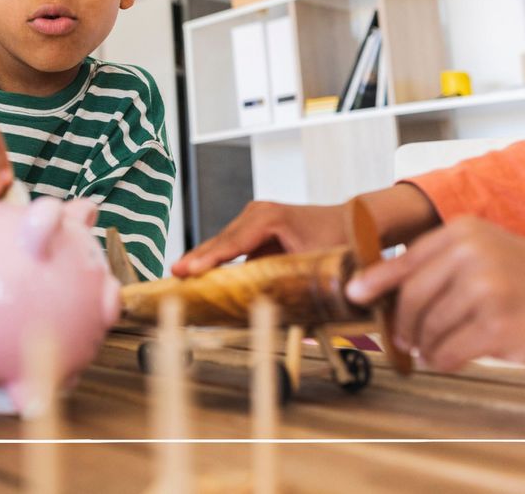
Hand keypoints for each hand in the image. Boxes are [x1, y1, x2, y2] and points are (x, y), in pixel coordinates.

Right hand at [172, 201, 350, 276]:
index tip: (190, 272)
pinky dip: (215, 259)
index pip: (233, 241)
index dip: (211, 258)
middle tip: (175, 275)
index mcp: (270, 217)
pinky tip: (199, 273)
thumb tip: (275, 312)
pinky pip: (230, 246)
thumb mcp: (315, 262)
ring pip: (222, 243)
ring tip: (180, 277)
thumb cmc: (337, 240)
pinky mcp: (253, 228)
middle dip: (197, 259)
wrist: (349, 223)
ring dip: (203, 260)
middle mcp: (257, 212)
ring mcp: (253, 217)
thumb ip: (292, 282)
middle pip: (221, 240)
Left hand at [346, 217, 524, 371]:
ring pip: (428, 328)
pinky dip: (444, 360)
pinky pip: (448, 352)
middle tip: (405, 340)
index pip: (404, 261)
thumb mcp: (494, 252)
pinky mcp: (499, 328)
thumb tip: (389, 291)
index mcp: (465, 232)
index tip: (354, 295)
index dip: (374, 282)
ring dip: (427, 345)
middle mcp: (472, 255)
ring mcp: (486, 290)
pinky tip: (454, 359)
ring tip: (439, 348)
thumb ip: (447, 265)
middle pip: (410, 299)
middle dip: (404, 325)